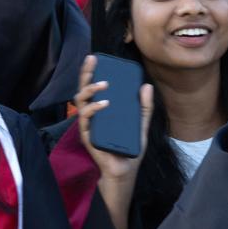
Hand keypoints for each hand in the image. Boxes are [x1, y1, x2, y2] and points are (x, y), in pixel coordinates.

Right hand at [75, 55, 153, 181]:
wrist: (126, 171)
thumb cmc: (129, 148)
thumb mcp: (140, 124)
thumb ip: (144, 107)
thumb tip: (146, 86)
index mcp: (100, 110)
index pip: (92, 87)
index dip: (90, 72)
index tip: (94, 57)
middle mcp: (91, 115)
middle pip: (82, 90)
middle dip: (85, 74)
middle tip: (93, 62)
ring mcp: (88, 125)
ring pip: (80, 102)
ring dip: (90, 90)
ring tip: (104, 84)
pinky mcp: (88, 136)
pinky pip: (86, 120)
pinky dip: (94, 109)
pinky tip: (104, 103)